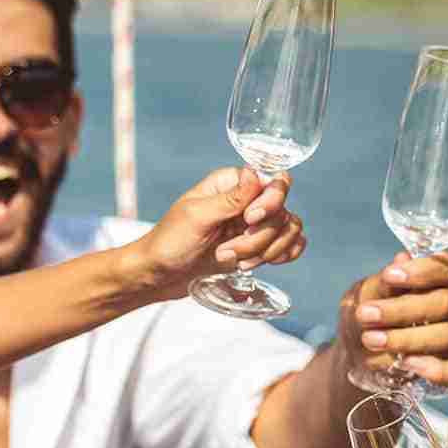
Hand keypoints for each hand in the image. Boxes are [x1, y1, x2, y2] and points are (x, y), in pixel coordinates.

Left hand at [137, 166, 304, 301]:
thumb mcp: (197, 218)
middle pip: (282, 211)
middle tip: (225, 251)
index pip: (274, 181)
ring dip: (265, 251)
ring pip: (287, 229)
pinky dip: (282, 255)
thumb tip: (257, 172)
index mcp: (231, 183)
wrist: (158, 276)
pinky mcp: (256, 246)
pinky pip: (289, 244)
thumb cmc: (168, 243)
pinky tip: (261, 263)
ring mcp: (253, 225)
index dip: (270, 203)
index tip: (247, 220)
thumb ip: (231, 198)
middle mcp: (246, 200)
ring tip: (235, 262)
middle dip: (257, 238)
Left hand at [342, 251, 447, 387]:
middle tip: (365, 314)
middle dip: (401, 310)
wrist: (357, 347)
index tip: (388, 276)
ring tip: (370, 339)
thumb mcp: (368, 293)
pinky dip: (431, 368)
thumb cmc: (369, 311)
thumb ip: (385, 283)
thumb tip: (401, 260)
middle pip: (444, 302)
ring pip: (446, 335)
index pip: (445, 266)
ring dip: (406, 339)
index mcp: (444, 275)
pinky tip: (405, 362)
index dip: (420, 271)